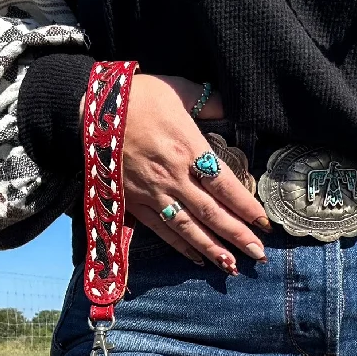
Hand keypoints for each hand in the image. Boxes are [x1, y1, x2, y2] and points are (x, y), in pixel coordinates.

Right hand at [80, 74, 270, 272]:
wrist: (92, 111)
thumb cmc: (137, 96)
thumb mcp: (178, 89)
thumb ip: (208, 101)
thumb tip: (229, 105)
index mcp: (188, 148)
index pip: (225, 185)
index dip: (246, 206)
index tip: (264, 222)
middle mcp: (174, 177)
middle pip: (211, 212)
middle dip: (237, 235)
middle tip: (259, 254)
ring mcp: (153, 193)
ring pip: (188, 227)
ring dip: (212, 248)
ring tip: (232, 266)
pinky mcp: (135, 202)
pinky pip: (161, 229)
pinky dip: (180, 246)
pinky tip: (198, 259)